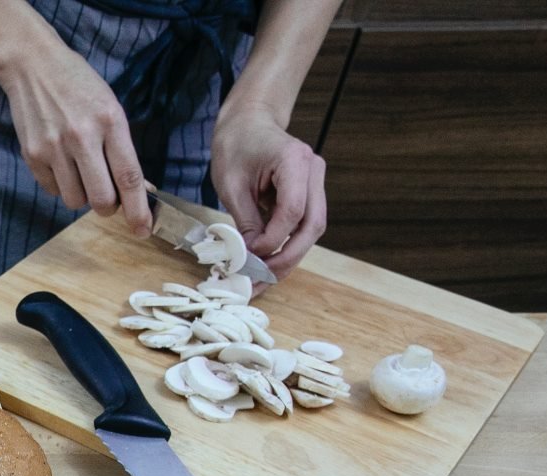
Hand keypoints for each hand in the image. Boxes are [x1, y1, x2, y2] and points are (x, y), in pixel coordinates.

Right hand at [0, 40, 151, 235]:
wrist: (33, 66)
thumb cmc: (79, 85)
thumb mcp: (110, 108)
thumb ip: (121, 147)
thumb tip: (135, 189)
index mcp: (109, 122)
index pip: (128, 176)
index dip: (138, 209)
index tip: (143, 228)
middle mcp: (81, 137)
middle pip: (101, 198)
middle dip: (108, 206)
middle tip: (108, 197)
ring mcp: (54, 148)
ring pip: (75, 200)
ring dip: (82, 195)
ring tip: (80, 171)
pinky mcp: (32, 155)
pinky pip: (53, 191)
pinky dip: (61, 185)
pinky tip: (60, 162)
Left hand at [211, 103, 326, 276]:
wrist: (248, 123)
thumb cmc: (236, 146)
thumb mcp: (231, 185)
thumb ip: (245, 220)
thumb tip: (251, 257)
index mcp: (295, 161)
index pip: (293, 210)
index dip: (273, 239)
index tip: (250, 256)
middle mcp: (314, 171)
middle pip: (312, 225)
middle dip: (288, 257)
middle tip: (261, 280)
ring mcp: (316, 182)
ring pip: (311, 230)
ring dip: (289, 257)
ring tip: (262, 280)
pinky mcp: (309, 193)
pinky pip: (302, 226)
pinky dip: (287, 246)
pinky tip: (268, 265)